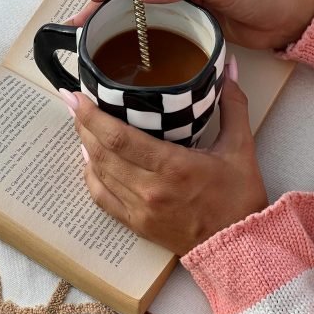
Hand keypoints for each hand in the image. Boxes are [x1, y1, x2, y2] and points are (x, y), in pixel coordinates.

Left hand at [63, 67, 268, 255]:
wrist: (238, 245)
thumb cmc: (239, 197)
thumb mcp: (240, 147)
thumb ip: (232, 104)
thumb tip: (229, 68)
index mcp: (173, 166)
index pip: (119, 137)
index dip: (92, 116)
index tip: (77, 96)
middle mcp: (150, 188)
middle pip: (102, 152)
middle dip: (82, 125)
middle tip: (73, 102)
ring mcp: (140, 209)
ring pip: (99, 173)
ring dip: (85, 147)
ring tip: (80, 125)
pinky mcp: (137, 224)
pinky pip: (102, 198)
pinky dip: (91, 177)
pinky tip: (88, 160)